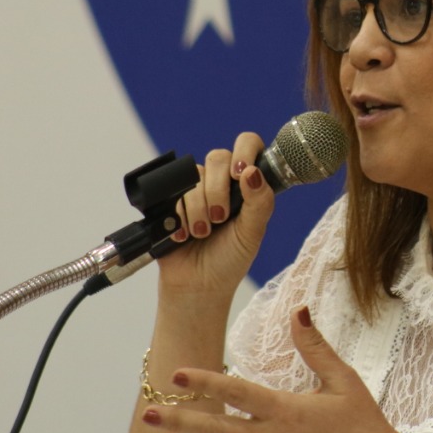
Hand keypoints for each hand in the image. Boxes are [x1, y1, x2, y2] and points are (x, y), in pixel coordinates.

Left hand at [141, 306, 432, 432]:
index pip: (238, 393)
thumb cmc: (363, 421)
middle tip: (146, 414)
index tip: (177, 374)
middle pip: (217, 429)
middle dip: (179, 420)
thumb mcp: (343, 379)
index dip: (205, 383)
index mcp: (287, 410)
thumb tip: (299, 310)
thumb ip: (315, 347)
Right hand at [158, 132, 274, 294]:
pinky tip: (185, 234)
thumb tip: (253, 172)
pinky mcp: (173, 202)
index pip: (249, 145)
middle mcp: (222, 182)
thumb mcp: (252, 233)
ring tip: (203, 234)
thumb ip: (259, 202)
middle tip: (220, 217)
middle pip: (217, 157)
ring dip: (199, 210)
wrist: (197, 286)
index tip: (240, 173)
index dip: (245, 151)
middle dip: (218, 190)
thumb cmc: (230, 260)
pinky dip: (181, 217)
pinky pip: (173, 193)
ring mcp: (196, 190)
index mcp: (247, 184)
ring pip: (194, 177)